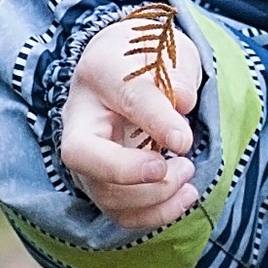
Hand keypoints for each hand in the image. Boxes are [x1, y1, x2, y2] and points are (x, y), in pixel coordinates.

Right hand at [58, 14, 204, 232]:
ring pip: (108, 199)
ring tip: (188, 176)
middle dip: (142, 181)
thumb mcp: (161, 53)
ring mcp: (90, 162)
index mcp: (93, 82)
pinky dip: (156, 214)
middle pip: (91, 170)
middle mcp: (80, 128)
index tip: (182, 142)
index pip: (112, 111)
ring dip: (155, 200)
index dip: (147, 132)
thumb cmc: (144, 58)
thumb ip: (172, 77)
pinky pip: (123, 214)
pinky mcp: (107, 185)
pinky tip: (185, 197)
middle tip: (185, 165)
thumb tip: (183, 102)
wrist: (129, 67)